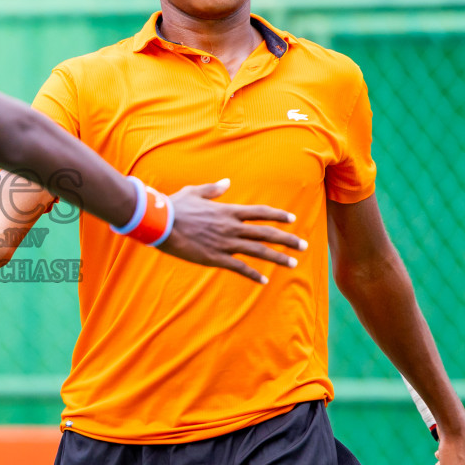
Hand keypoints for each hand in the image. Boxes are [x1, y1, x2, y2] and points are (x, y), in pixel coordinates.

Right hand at [155, 178, 306, 283]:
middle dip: (287, 240)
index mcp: (228, 211)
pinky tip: (264, 281)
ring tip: (293, 264)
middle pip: (266, 233)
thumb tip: (227, 183)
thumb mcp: (195, 192)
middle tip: (304, 246)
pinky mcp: (215, 258)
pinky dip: (253, 275)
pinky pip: (240, 268)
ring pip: (258, 251)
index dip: (278, 215)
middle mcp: (231, 227)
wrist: (160, 222)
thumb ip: (213, 189)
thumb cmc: (174, 206)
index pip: (260, 212)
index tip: (292, 219)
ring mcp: (225, 243)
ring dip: (278, 257)